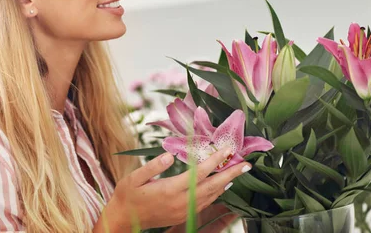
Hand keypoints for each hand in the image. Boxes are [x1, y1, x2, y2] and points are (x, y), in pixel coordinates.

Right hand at [101, 146, 250, 230]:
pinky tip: (222, 186)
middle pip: (212, 186)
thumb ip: (153, 166)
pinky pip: (205, 203)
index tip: (227, 150)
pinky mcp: (183, 215)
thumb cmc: (127, 194)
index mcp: (170, 189)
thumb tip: (170, 155)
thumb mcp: (134, 177)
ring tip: (238, 171)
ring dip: (226, 183)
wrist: (123, 220)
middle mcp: (181, 201)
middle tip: (247, 164)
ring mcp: (183, 211)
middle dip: (230, 174)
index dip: (215, 160)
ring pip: (211, 196)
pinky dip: (216, 193)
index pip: (199, 173)